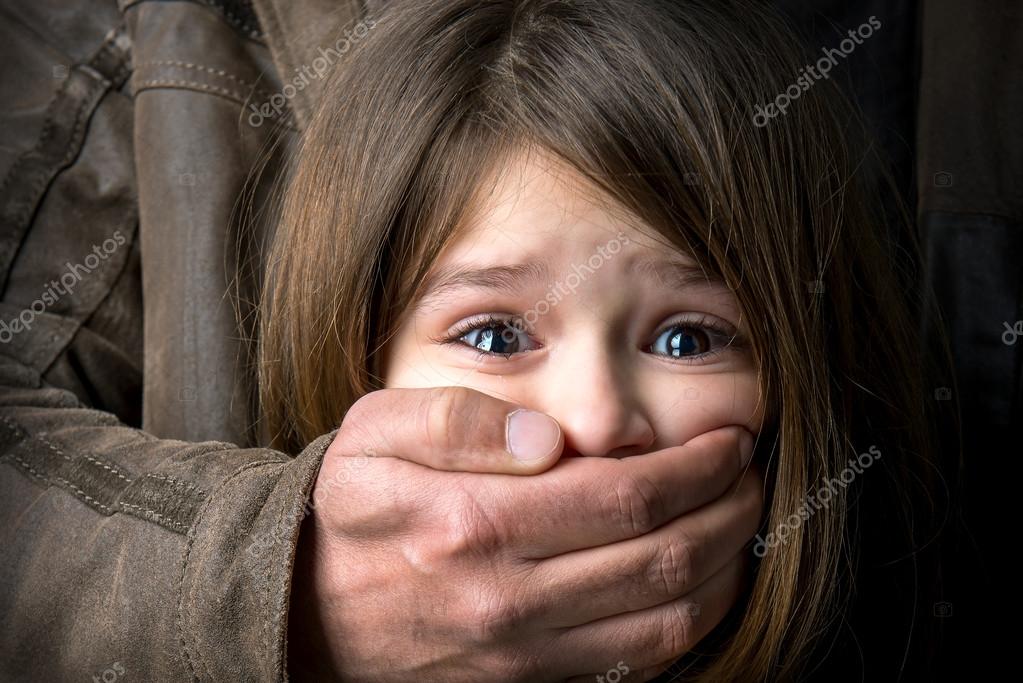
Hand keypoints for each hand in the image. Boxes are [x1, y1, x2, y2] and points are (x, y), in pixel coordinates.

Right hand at [288, 387, 760, 681]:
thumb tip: (545, 437)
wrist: (307, 610)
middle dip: (729, 510)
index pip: (625, 497)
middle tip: (749, 472)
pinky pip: (638, 663)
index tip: (727, 441)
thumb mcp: (372, 436)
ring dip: (726, 568)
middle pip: (663, 559)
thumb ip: (455, 422)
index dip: (695, 467)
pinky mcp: (530, 682)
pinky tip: (704, 580)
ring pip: (667, 620)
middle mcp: (510, 598)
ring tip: (742, 520)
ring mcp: (524, 652)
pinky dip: (691, 622)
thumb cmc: (350, 511)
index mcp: (476, 525)